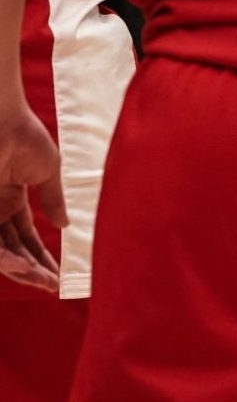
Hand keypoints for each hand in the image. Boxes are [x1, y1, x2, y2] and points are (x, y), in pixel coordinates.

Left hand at [0, 103, 61, 293]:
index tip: (58, 275)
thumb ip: (54, 199)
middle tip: (51, 284)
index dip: (42, 256)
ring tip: (41, 279)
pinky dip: (5, 257)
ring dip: (20, 268)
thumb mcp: (47, 170)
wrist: (0, 118)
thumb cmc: (23, 135)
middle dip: (32, 269)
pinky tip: (23, 265)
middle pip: (12, 250)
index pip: (26, 237)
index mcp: (11, 199)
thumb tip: (64, 224)